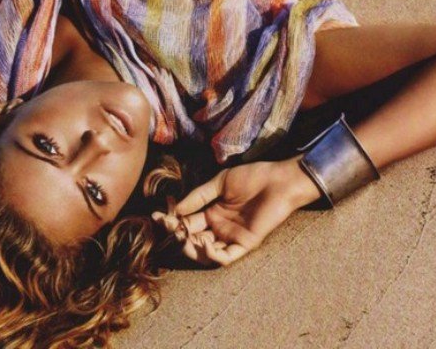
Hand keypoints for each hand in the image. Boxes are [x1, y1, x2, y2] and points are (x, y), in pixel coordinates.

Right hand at [153, 157, 318, 266]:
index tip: (157, 216)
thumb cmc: (252, 177)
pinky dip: (213, 255)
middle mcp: (218, 227)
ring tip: (184, 235)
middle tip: (168, 226)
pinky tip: (204, 242)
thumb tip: (176, 208)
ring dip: (192, 247)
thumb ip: (199, 195)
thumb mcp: (220, 182)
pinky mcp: (245, 244)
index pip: (186, 221)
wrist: (278, 180)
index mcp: (211, 212)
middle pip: (192, 239)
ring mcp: (231, 237)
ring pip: (205, 253)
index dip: (171, 221)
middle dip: (177, 235)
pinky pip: (226, 258)